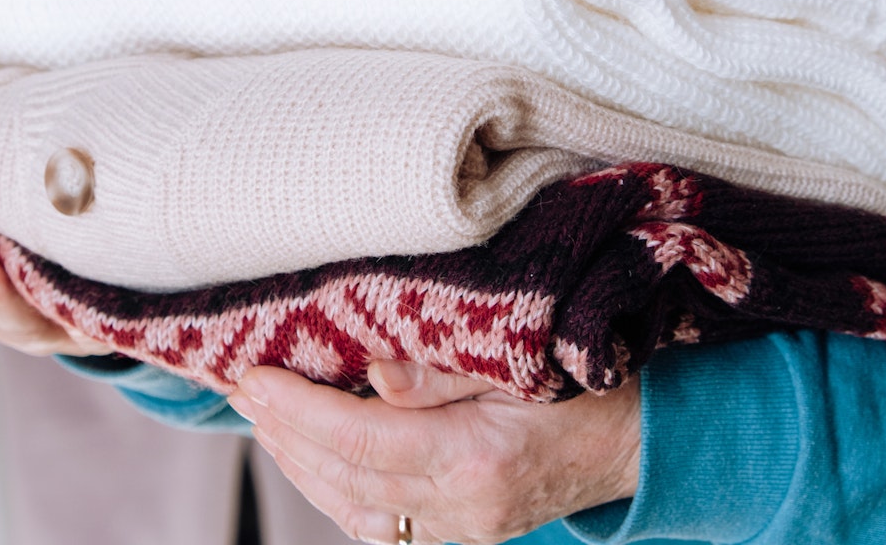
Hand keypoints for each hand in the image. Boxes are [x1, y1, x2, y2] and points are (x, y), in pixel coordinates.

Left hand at [228, 361, 639, 544]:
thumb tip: (371, 377)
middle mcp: (466, 507)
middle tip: (240, 386)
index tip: (254, 376)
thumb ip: (443, 371)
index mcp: (479, 459)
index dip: (299, 410)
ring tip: (259, 417)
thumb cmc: (591, 380)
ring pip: (356, 506)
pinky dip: (334, 489)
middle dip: (285, 432)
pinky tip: (308, 458)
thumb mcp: (524, 356)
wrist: (645, 439)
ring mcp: (466, 528)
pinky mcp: (466, 530)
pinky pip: (381, 521)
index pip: (362, 440)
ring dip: (300, 462)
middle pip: (349, 477)